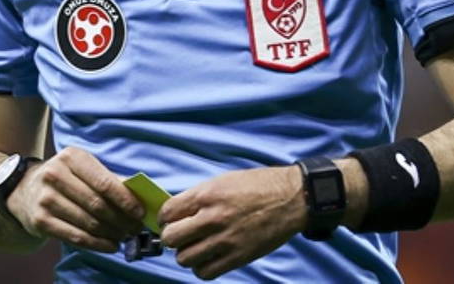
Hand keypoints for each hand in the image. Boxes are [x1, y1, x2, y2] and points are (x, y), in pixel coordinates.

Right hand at [7, 146, 145, 252]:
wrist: (24, 190)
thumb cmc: (64, 179)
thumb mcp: (82, 168)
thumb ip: (110, 179)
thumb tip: (139, 196)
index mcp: (71, 158)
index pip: (104, 182)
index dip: (125, 200)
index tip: (140, 212)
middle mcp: (55, 175)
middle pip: (97, 205)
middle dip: (121, 220)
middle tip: (135, 229)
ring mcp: (45, 199)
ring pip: (89, 223)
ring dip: (112, 233)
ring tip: (124, 236)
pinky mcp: (40, 221)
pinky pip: (76, 237)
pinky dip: (98, 244)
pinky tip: (110, 245)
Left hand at [158, 166, 305, 279]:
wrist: (290, 199)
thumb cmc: (256, 186)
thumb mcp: (221, 181)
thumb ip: (197, 197)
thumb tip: (175, 211)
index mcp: (206, 195)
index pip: (167, 213)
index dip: (163, 218)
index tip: (168, 221)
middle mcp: (212, 218)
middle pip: (171, 238)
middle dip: (171, 238)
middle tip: (180, 235)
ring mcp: (225, 240)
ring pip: (185, 259)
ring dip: (186, 254)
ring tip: (195, 247)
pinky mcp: (238, 257)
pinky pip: (206, 272)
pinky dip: (202, 268)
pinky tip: (207, 258)